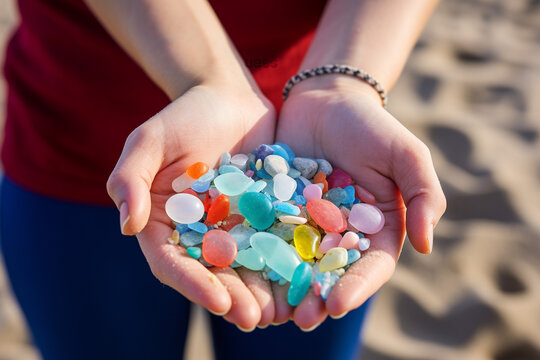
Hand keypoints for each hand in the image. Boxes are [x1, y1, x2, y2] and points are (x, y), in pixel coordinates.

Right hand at [107, 82, 276, 329]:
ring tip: (284, 311)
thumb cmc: (183, 116)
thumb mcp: (150, 141)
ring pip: (247, 267)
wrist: (227, 97)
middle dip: (234, 298)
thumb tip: (128, 227)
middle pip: (213, 274)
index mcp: (164, 224)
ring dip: (263, 291)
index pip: (171, 263)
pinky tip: (306, 278)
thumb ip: (130, 179)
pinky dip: (288, 262)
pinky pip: (275, 242)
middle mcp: (198, 233)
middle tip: (256, 320)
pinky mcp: (264, 216)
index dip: (193, 285)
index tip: (219, 303)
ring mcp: (233, 227)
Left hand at [275, 76, 445, 329]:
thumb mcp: (406, 154)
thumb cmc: (370, 126)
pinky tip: (242, 273)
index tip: (337, 305)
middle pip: (329, 274)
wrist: (326, 99)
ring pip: (294, 263)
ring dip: (283, 289)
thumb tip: (426, 246)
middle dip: (316, 298)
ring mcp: (304, 225)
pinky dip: (256, 256)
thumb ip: (425, 195)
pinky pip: (265, 236)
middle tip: (300, 319)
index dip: (356, 288)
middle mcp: (338, 234)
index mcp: (374, 229)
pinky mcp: (275, 211)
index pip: (369, 267)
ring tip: (268, 310)